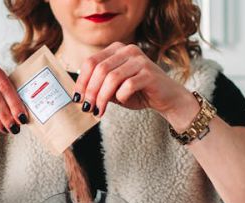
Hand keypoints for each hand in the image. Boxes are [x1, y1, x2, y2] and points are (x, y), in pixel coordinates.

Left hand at [73, 43, 195, 126]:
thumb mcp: (113, 89)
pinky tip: (121, 102)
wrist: (166, 98)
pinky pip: (127, 85)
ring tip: (99, 111)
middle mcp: (128, 50)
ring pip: (112, 78)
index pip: (91, 62)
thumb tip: (79, 94)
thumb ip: (99, 87)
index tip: (77, 98)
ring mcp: (139, 60)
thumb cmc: (138, 92)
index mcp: (116, 49)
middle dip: (91, 91)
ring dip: (102, 97)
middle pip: (99, 69)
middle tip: (87, 108)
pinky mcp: (149, 73)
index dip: (81, 81)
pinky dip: (120, 97)